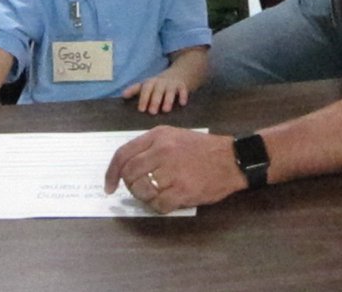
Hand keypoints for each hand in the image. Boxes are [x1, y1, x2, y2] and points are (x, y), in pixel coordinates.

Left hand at [104, 126, 245, 213]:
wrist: (232, 159)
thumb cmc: (202, 148)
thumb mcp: (174, 136)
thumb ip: (151, 147)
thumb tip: (127, 168)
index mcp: (158, 136)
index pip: (123, 154)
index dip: (112, 173)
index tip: (110, 186)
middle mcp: (162, 151)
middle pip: (130, 174)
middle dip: (130, 186)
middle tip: (140, 190)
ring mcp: (172, 171)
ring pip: (142, 190)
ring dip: (145, 197)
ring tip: (157, 194)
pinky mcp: (183, 190)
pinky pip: (159, 204)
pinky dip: (159, 206)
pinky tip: (168, 200)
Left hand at [121, 73, 189, 114]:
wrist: (179, 73)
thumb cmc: (159, 83)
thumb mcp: (147, 84)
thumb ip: (135, 90)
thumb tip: (123, 95)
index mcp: (151, 82)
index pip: (146, 89)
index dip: (143, 98)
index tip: (141, 109)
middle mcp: (161, 82)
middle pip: (157, 90)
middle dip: (154, 100)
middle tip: (152, 112)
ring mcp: (172, 84)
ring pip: (170, 91)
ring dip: (168, 100)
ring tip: (165, 110)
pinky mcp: (182, 85)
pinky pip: (183, 90)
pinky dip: (183, 95)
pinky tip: (182, 103)